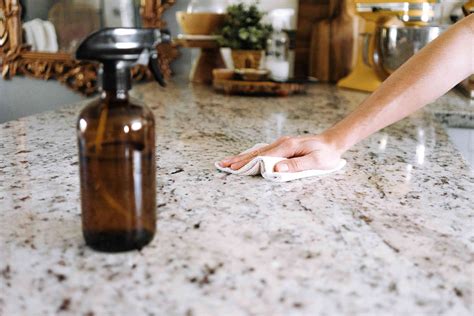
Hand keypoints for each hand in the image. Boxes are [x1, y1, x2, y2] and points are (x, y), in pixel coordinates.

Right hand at [219, 135, 343, 172]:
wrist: (332, 142)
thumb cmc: (325, 154)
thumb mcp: (315, 162)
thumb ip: (296, 165)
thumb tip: (276, 169)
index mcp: (287, 146)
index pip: (264, 157)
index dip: (248, 163)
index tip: (234, 168)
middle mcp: (281, 143)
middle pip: (256, 153)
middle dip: (239, 159)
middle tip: (222, 165)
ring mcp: (280, 144)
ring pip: (258, 152)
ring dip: (242, 157)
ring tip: (227, 162)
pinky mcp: (282, 147)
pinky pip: (263, 152)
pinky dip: (251, 156)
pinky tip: (243, 158)